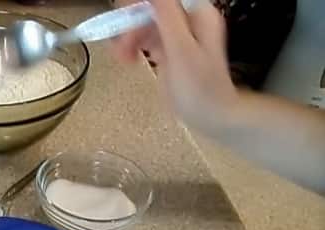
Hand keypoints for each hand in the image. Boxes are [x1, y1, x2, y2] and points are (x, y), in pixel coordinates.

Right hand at [111, 0, 238, 134]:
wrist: (210, 117)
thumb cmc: (200, 89)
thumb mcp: (181, 49)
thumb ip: (167, 16)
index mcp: (195, 13)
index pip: (158, 0)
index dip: (135, 7)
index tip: (121, 21)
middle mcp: (185, 20)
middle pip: (147, 9)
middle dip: (129, 24)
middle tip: (121, 46)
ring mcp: (175, 35)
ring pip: (142, 23)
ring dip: (127, 37)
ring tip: (122, 57)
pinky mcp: (166, 50)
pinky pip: (143, 39)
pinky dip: (132, 47)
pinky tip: (128, 59)